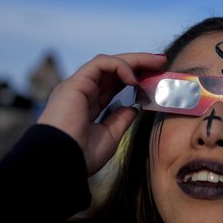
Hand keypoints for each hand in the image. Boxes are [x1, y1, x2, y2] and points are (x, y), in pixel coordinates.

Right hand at [37, 53, 165, 174]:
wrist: (61, 162)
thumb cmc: (81, 156)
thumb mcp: (109, 137)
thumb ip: (120, 120)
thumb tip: (133, 107)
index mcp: (87, 106)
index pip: (113, 84)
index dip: (134, 78)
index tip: (155, 77)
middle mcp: (81, 92)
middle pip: (113, 70)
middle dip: (139, 63)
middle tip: (161, 61)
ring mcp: (77, 86)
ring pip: (108, 63)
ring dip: (134, 60)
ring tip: (156, 62)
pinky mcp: (75, 82)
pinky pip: (101, 64)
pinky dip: (120, 66)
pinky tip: (134, 78)